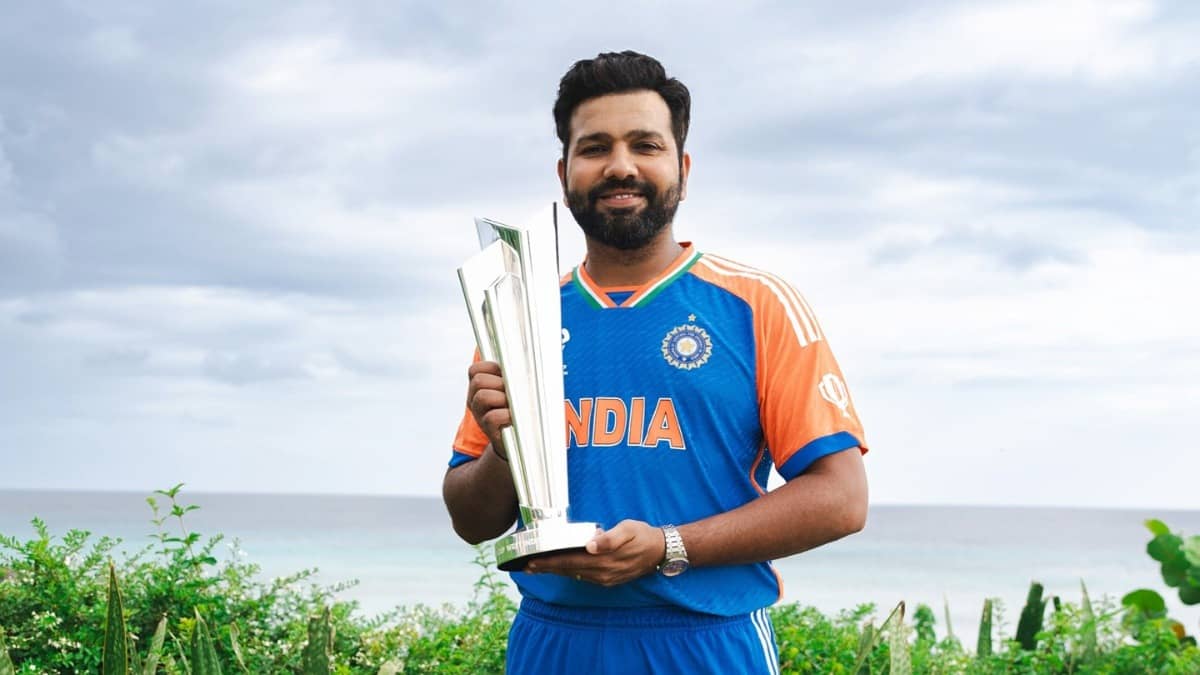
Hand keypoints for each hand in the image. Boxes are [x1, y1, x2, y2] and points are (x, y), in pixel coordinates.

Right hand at [467, 360, 509, 455]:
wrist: (518, 441)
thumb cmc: (518, 409)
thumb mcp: (512, 390)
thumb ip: (512, 377)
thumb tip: (525, 362)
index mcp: (478, 388)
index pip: (475, 370)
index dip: (492, 368)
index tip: (506, 376)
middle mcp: (474, 400)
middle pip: (479, 381)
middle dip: (500, 383)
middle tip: (514, 392)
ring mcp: (479, 415)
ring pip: (483, 396)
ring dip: (503, 397)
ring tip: (515, 405)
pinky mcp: (488, 430)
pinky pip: (493, 417)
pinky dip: (507, 415)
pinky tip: (515, 417)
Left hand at [524, 520, 665, 585]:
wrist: (660, 552)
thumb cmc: (642, 535)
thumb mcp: (628, 529)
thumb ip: (610, 538)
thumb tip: (591, 545)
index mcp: (603, 560)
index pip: (569, 562)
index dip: (549, 562)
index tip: (531, 562)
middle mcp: (601, 573)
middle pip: (567, 570)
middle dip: (546, 568)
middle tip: (526, 566)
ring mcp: (604, 579)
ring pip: (573, 575)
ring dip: (555, 571)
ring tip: (538, 567)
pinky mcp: (608, 580)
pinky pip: (583, 578)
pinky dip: (569, 573)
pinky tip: (561, 568)